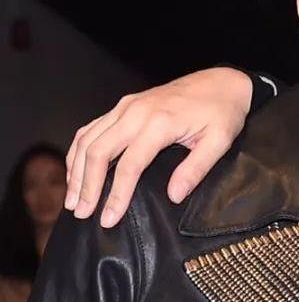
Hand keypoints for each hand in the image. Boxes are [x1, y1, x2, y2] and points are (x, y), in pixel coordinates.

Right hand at [65, 68, 253, 227]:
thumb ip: (195, 169)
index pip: (129, 165)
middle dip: (87, 186)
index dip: (116, 195)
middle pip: (98, 151)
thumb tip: (173, 196)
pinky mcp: (124, 106)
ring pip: (88, 138)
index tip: (108, 219)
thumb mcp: (219, 142)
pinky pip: (92, 127)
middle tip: (82, 213)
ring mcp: (126, 107)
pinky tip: (76, 170)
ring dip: (77, 170)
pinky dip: (79, 150)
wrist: (221, 82)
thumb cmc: (223, 113)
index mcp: (159, 123)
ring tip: (73, 199)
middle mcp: (135, 112)